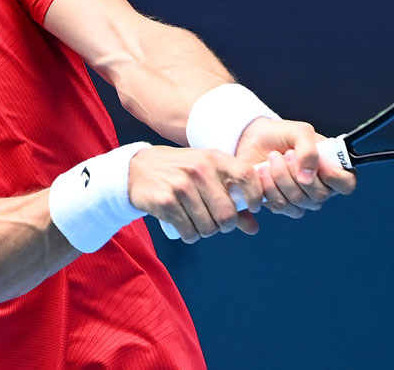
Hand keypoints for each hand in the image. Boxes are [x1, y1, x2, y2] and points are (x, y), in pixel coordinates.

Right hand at [128, 145, 263, 243]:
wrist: (139, 169)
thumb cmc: (181, 172)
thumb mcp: (207, 175)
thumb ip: (231, 198)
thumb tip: (254, 228)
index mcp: (214, 158)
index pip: (246, 174)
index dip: (255, 195)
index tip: (253, 207)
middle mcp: (199, 170)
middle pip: (227, 213)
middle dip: (225, 225)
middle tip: (218, 223)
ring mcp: (182, 186)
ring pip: (208, 227)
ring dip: (206, 231)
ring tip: (199, 223)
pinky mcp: (166, 202)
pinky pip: (189, 232)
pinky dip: (190, 235)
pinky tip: (186, 227)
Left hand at [235, 118, 356, 217]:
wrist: (255, 140)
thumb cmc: (283, 135)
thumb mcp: (300, 132)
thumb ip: (309, 150)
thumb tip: (308, 176)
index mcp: (332, 168)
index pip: (346, 184)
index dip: (333, 177)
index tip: (317, 162)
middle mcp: (320, 187)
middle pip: (319, 195)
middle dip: (297, 172)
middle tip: (287, 154)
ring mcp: (302, 199)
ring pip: (297, 201)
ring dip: (281, 176)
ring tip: (273, 158)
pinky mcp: (283, 205)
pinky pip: (280, 205)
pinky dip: (269, 186)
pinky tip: (264, 171)